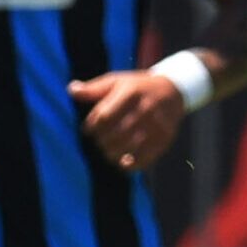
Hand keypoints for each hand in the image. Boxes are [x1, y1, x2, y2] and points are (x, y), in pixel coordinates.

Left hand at [69, 72, 188, 171]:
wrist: (174, 90)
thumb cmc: (139, 87)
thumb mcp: (117, 81)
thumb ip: (94, 88)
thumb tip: (71, 89)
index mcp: (131, 92)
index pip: (104, 116)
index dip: (91, 126)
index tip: (88, 129)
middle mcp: (145, 109)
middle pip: (114, 134)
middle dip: (101, 141)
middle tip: (98, 141)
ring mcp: (157, 125)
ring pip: (128, 147)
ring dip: (112, 154)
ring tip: (108, 151)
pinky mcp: (165, 138)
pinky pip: (145, 158)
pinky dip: (131, 164)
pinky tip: (123, 162)